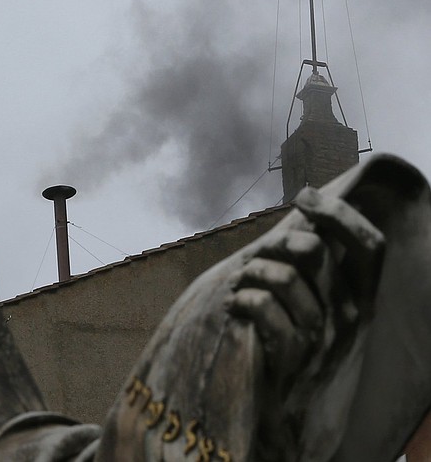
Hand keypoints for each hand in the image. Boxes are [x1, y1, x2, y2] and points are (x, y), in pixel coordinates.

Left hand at [225, 186, 384, 382]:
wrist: (272, 411)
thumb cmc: (279, 341)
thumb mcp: (303, 298)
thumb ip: (308, 261)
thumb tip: (307, 209)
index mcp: (358, 300)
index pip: (371, 246)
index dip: (340, 214)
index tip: (305, 195)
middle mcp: (349, 318)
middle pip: (316, 253)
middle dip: (272, 243)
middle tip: (253, 259)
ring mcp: (323, 338)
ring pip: (284, 276)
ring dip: (250, 273)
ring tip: (240, 287)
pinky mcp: (294, 356)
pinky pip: (263, 305)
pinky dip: (241, 298)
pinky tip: (236, 307)